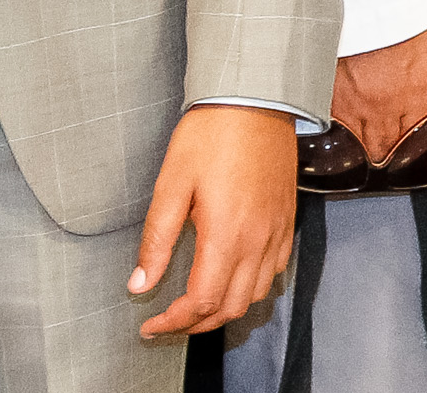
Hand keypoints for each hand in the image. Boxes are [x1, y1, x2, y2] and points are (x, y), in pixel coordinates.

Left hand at [129, 104, 298, 336]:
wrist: (255, 101)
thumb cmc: (210, 137)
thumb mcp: (170, 186)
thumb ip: (156, 241)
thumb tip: (139, 284)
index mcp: (226, 235)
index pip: (201, 302)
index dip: (173, 323)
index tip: (150, 326)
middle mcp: (258, 239)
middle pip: (232, 307)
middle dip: (196, 324)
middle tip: (167, 322)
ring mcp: (277, 230)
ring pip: (257, 293)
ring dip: (225, 309)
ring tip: (196, 306)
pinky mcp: (287, 218)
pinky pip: (277, 269)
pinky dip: (253, 286)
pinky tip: (232, 277)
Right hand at [330, 24, 426, 160]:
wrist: (375, 5)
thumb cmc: (407, 26)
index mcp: (414, 98)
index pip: (414, 142)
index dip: (410, 152)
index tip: (408, 155)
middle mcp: (382, 107)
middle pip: (383, 150)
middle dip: (386, 156)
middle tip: (386, 155)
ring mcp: (353, 105)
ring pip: (358, 145)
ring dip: (364, 150)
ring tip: (367, 150)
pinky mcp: (329, 97)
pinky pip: (334, 129)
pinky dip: (341, 135)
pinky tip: (345, 136)